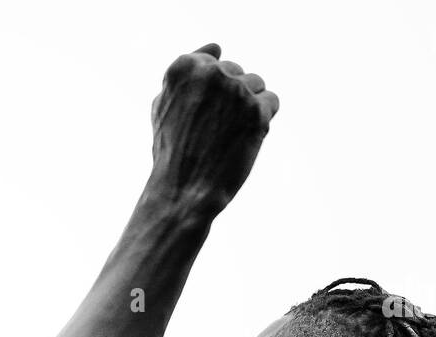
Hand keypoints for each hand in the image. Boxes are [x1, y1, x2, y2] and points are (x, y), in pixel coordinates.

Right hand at [148, 42, 278, 220]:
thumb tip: (216, 45)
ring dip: (248, 108)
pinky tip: (242, 139)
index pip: (214, 60)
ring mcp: (236, 89)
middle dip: (230, 99)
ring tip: (227, 136)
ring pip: (256, 84)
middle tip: (212, 132)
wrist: (184, 191)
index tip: (201, 114)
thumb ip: (187, 73)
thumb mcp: (164, 105)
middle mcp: (211, 72)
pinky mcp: (257, 110)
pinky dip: (262, 121)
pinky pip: (271, 102)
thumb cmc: (173, 152)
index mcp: (184, 67)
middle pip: (237, 72)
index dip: (211, 92)